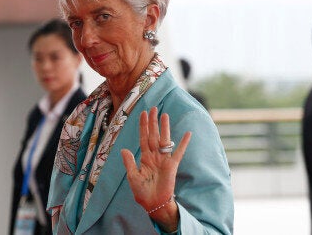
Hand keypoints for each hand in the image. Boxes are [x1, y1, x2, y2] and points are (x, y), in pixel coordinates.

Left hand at [121, 107, 190, 230]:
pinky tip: (187, 133)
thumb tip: (124, 149)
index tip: (143, 113)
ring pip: (164, 140)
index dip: (143, 126)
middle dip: (153, 122)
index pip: (143, 138)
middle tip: (153, 108)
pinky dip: (183, 143)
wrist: (153, 203)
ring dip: (164, 128)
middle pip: (153, 135)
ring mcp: (164, 159)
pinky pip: (178, 152)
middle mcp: (154, 155)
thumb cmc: (142, 192)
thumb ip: (129, 162)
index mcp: (144, 157)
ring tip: (164, 115)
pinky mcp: (172, 165)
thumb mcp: (133, 177)